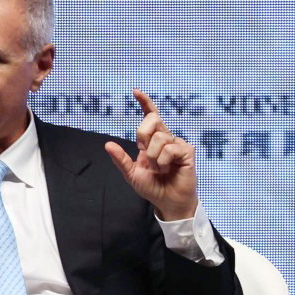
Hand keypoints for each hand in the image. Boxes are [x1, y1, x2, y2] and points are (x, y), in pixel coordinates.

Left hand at [104, 88, 199, 220]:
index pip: (150, 117)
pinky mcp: (187, 151)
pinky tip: (168, 169)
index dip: (144, 102)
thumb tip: (108, 145)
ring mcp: (177, 144)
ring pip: (160, 137)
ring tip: (159, 169)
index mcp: (152, 141)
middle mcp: (165, 138)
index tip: (136, 91)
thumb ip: (121, 159)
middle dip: (143, 137)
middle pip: (152, 120)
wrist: (167, 202)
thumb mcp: (132, 174)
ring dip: (154, 157)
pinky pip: (170, 148)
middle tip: (146, 155)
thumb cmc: (153, 188)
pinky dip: (164, 161)